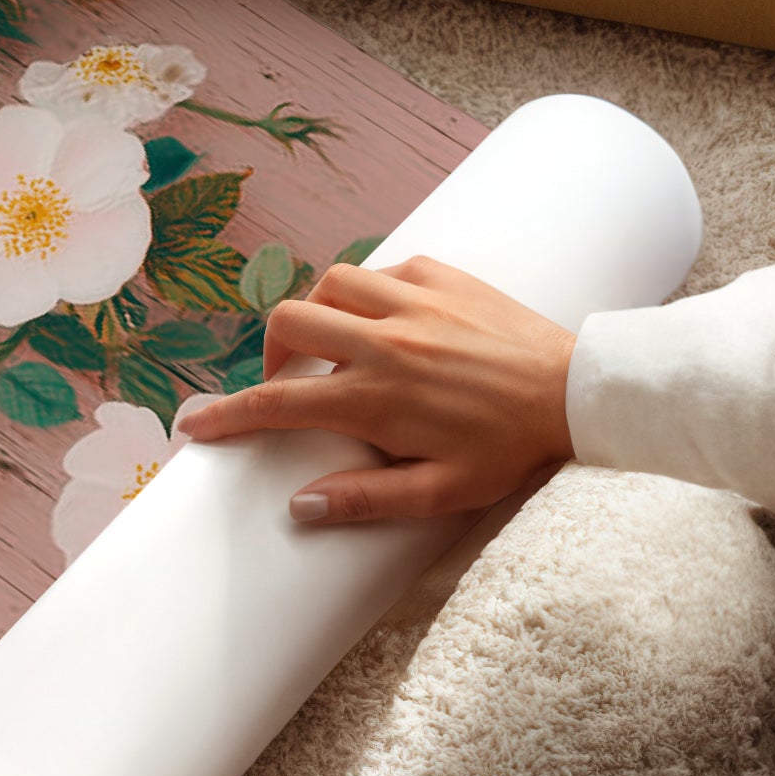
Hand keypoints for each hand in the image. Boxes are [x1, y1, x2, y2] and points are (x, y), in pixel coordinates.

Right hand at [173, 255, 575, 524]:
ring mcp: (412, 301)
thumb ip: (366, 500)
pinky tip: (386, 319)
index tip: (196, 426)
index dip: (227, 416)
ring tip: (333, 345)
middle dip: (270, 353)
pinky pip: (382, 269)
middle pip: (289, 324)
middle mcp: (384, 341)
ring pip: (329, 284)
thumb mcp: (442, 492)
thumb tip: (300, 506)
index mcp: (375, 397)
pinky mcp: (442, 275)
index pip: (277, 403)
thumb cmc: (511, 449)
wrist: (577, 392)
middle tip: (287, 382)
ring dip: (317, 313)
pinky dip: (368, 291)